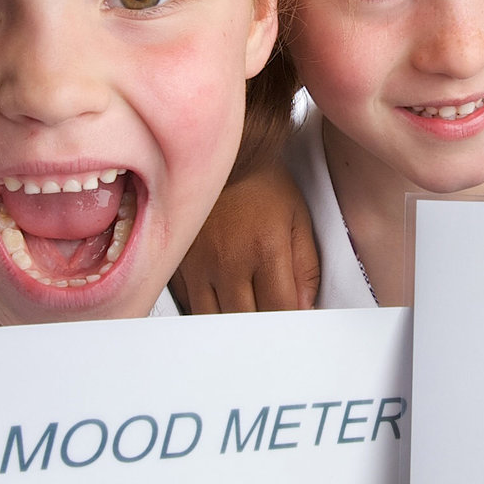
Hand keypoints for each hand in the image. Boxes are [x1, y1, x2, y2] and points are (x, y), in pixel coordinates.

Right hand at [175, 162, 320, 312]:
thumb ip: (306, 266)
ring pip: (216, 321)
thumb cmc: (261, 183)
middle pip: (248, 322)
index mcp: (264, 249)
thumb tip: (305, 308)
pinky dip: (208, 311)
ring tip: (248, 313)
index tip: (296, 325)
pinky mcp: (177, 265)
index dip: (292, 323)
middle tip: (273, 321)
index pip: (282, 309)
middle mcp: (228, 261)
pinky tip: (221, 302)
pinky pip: (191, 307)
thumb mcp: (296, 217)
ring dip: (234, 325)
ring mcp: (198, 265)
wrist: (218, 154)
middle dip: (265, 329)